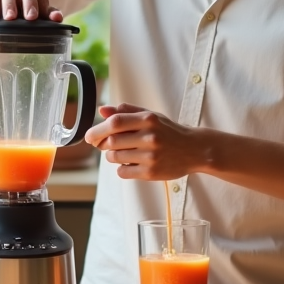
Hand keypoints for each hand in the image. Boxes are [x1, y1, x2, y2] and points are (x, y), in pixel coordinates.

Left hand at [85, 103, 200, 180]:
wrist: (194, 150)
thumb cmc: (169, 131)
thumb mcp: (151, 116)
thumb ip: (127, 111)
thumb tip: (102, 110)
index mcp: (148, 119)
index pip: (114, 123)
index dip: (97, 130)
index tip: (89, 136)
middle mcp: (150, 137)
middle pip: (111, 142)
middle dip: (103, 144)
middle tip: (106, 145)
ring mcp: (151, 156)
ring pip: (115, 158)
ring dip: (112, 156)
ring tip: (123, 153)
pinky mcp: (151, 173)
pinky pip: (123, 172)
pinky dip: (122, 168)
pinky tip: (132, 163)